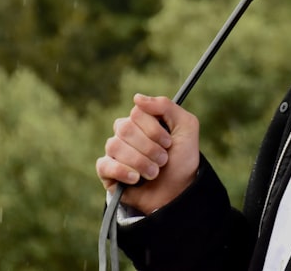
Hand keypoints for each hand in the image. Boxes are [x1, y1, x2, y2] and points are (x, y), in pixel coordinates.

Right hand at [96, 94, 200, 214]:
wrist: (179, 192)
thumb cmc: (182, 158)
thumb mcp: (186, 127)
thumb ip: (166, 106)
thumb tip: (136, 98)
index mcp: (141, 120)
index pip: (136, 113)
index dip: (154, 130)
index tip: (169, 143)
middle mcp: (125, 133)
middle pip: (125, 129)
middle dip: (149, 148)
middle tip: (163, 160)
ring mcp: (115, 152)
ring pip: (115, 146)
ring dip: (140, 162)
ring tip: (154, 173)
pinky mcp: (107, 172)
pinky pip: (104, 165)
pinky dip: (123, 172)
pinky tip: (136, 179)